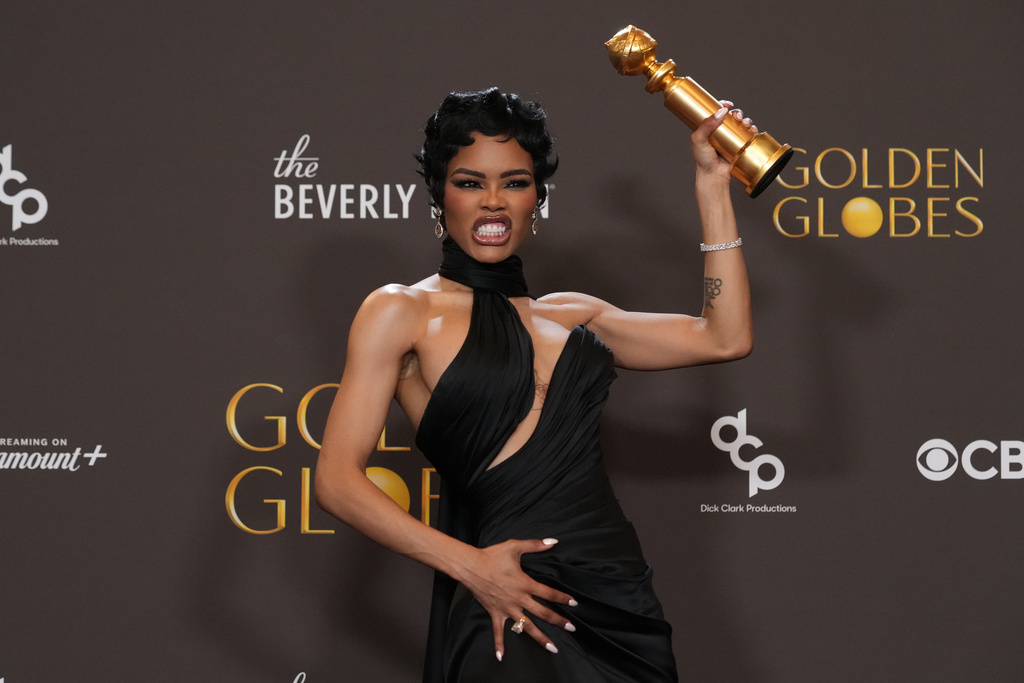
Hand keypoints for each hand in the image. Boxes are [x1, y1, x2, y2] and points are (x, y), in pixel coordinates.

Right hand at [460, 538, 577, 661]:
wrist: (470, 566)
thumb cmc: (492, 556)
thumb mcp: (515, 547)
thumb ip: (535, 545)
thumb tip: (553, 542)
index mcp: (524, 584)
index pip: (548, 593)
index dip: (562, 598)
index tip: (574, 603)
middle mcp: (518, 599)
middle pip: (542, 613)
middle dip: (558, 621)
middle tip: (571, 628)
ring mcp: (507, 608)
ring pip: (526, 627)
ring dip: (540, 637)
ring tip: (553, 648)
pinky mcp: (495, 613)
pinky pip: (498, 632)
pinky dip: (499, 644)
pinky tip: (501, 657)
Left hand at [691, 100, 758, 181]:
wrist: (713, 176)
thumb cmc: (703, 160)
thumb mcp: (699, 140)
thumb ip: (706, 125)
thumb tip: (721, 111)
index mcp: (709, 128)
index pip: (717, 112)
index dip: (723, 106)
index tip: (727, 104)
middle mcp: (721, 132)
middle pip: (732, 116)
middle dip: (737, 113)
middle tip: (737, 116)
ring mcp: (731, 139)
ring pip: (741, 124)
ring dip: (746, 120)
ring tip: (745, 123)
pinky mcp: (740, 146)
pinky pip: (748, 135)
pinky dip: (752, 130)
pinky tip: (751, 130)